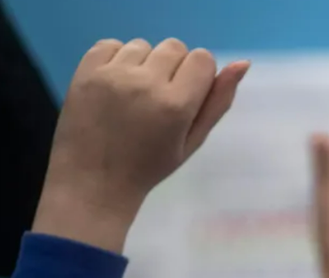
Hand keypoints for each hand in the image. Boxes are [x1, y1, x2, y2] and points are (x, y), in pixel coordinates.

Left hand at [34, 38, 249, 252]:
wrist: (94, 181)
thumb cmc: (150, 166)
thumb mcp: (192, 141)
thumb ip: (218, 102)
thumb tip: (242, 63)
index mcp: (176, 105)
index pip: (202, 59)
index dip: (198, 75)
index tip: (186, 96)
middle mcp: (146, 83)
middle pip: (175, 47)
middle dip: (174, 67)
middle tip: (159, 98)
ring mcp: (113, 75)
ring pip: (143, 45)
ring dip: (145, 63)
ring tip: (134, 94)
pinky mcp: (87, 71)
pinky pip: (111, 44)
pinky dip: (117, 59)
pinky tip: (115, 84)